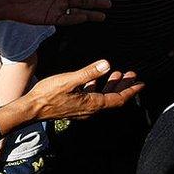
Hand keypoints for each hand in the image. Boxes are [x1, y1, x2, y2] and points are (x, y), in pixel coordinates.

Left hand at [0, 0, 110, 25]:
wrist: (7, 0)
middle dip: (96, 1)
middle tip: (110, 3)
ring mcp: (56, 8)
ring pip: (77, 10)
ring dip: (90, 13)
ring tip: (104, 15)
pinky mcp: (50, 18)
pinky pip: (66, 19)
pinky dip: (76, 18)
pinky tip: (85, 18)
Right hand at [25, 60, 143, 120]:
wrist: (32, 109)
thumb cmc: (48, 95)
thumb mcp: (70, 80)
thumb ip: (89, 72)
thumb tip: (107, 64)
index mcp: (92, 104)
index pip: (117, 98)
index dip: (130, 90)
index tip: (141, 83)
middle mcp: (90, 109)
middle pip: (113, 98)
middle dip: (123, 85)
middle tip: (132, 74)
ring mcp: (82, 109)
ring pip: (103, 96)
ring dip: (111, 85)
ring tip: (117, 72)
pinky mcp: (74, 106)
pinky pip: (92, 96)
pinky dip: (98, 87)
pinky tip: (95, 78)